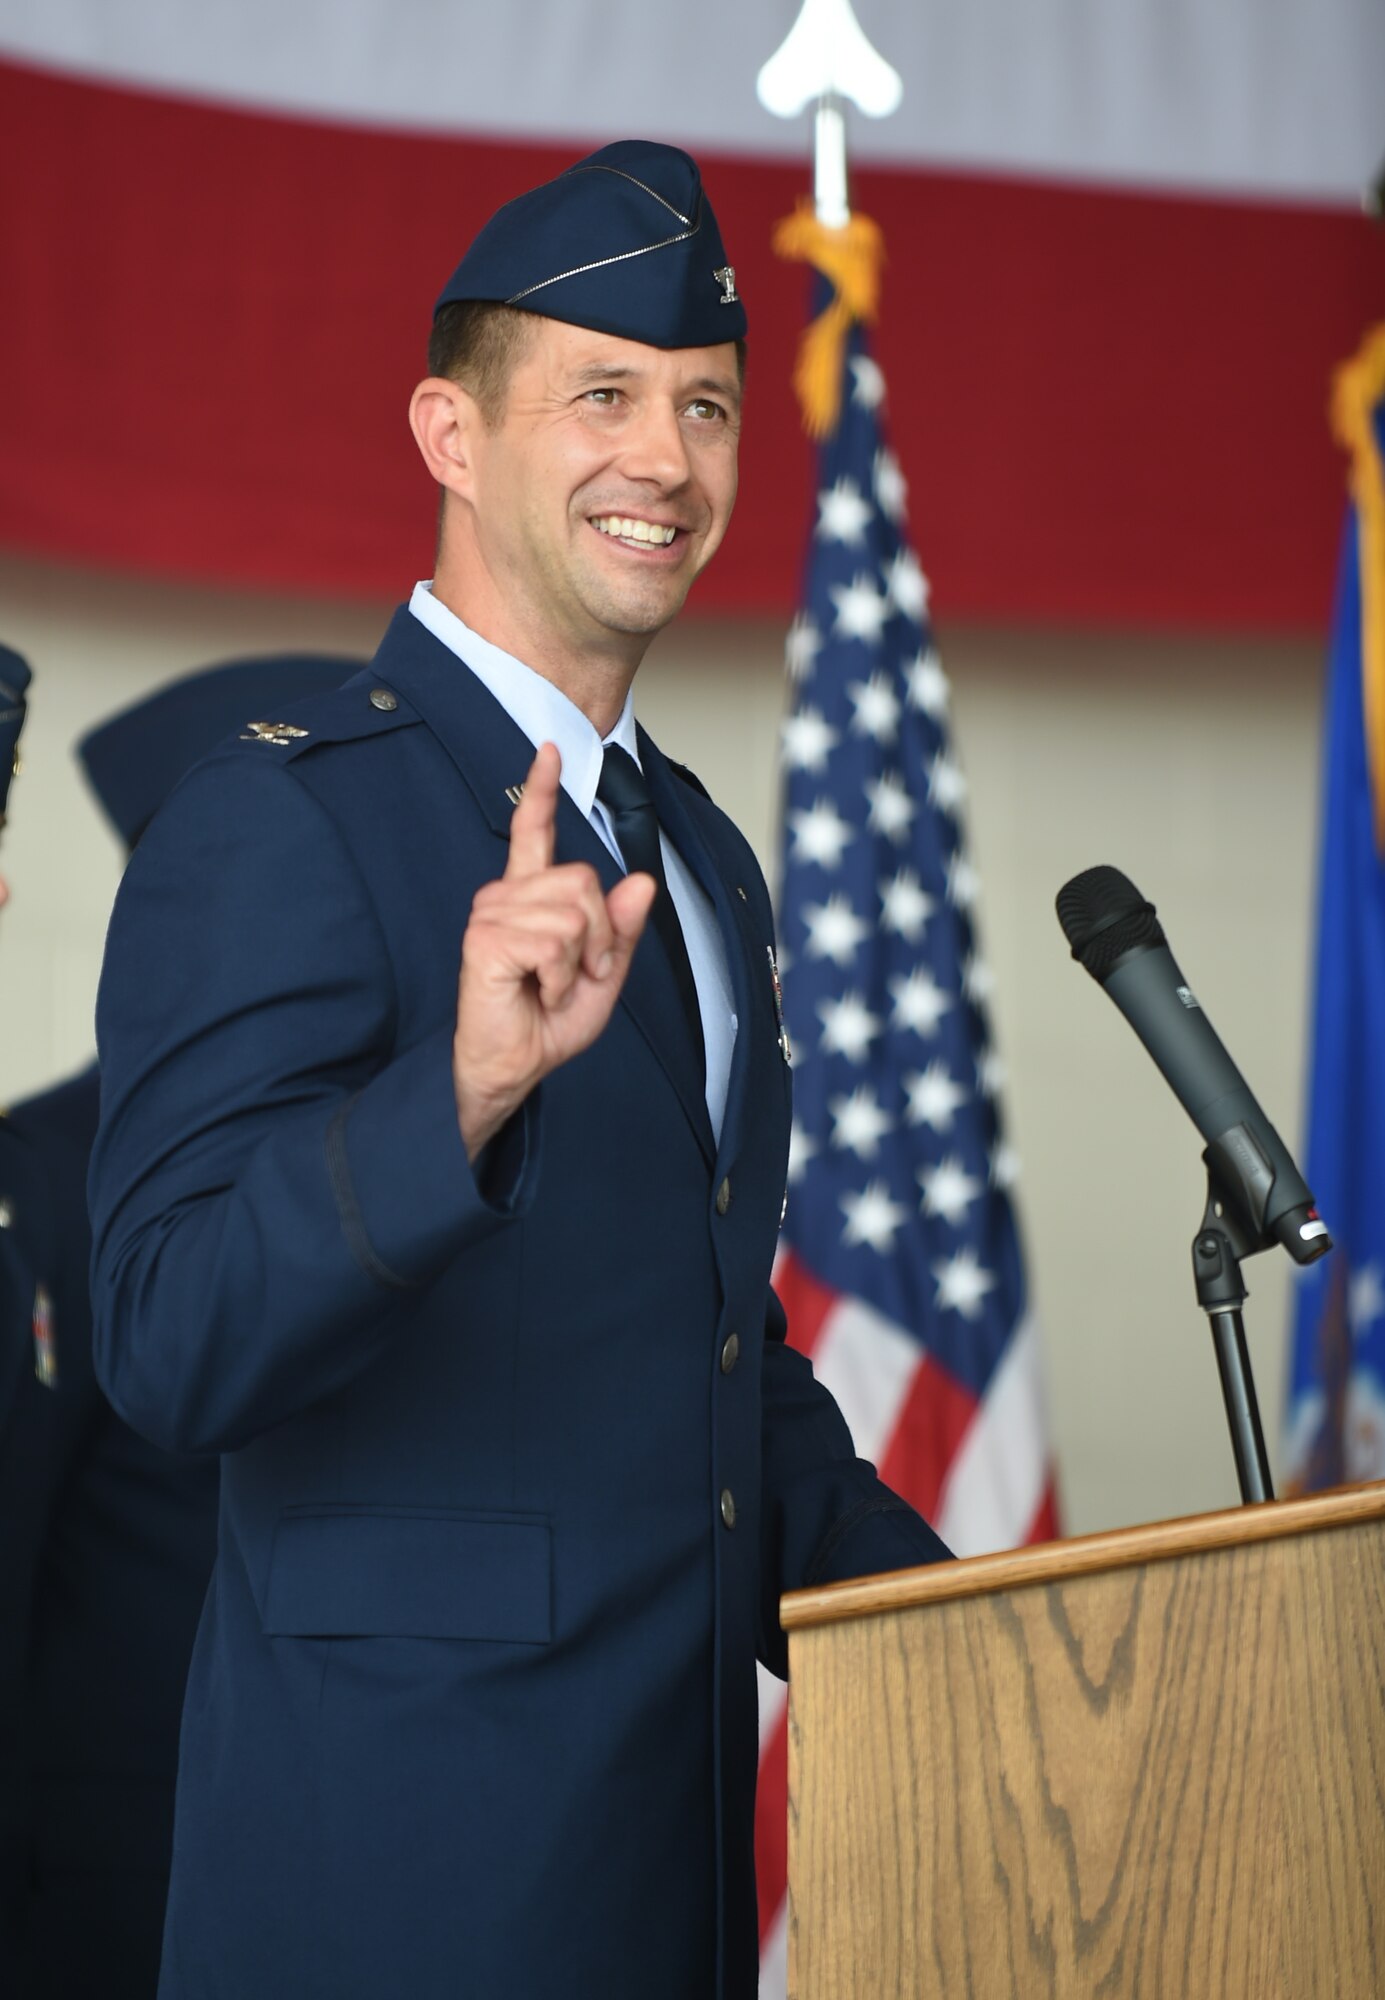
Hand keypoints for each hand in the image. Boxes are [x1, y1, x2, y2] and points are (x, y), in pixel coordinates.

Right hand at [453, 742, 655, 1158]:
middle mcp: (505, 897)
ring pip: (575, 912)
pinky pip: (555, 942)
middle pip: (583, 881)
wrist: (513, 1066)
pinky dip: (560, 976)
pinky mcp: (486, 940)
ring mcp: (492, 915)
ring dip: (579, 961)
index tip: (548, 751)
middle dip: (600, 935)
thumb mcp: (602, 974)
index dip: (542, 791)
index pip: (535, 833)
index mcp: (530, 898)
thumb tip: (641, 881)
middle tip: (575, 972)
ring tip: (551, 984)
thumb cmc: (545, 1022)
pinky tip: (536, 990)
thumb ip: (622, 929)